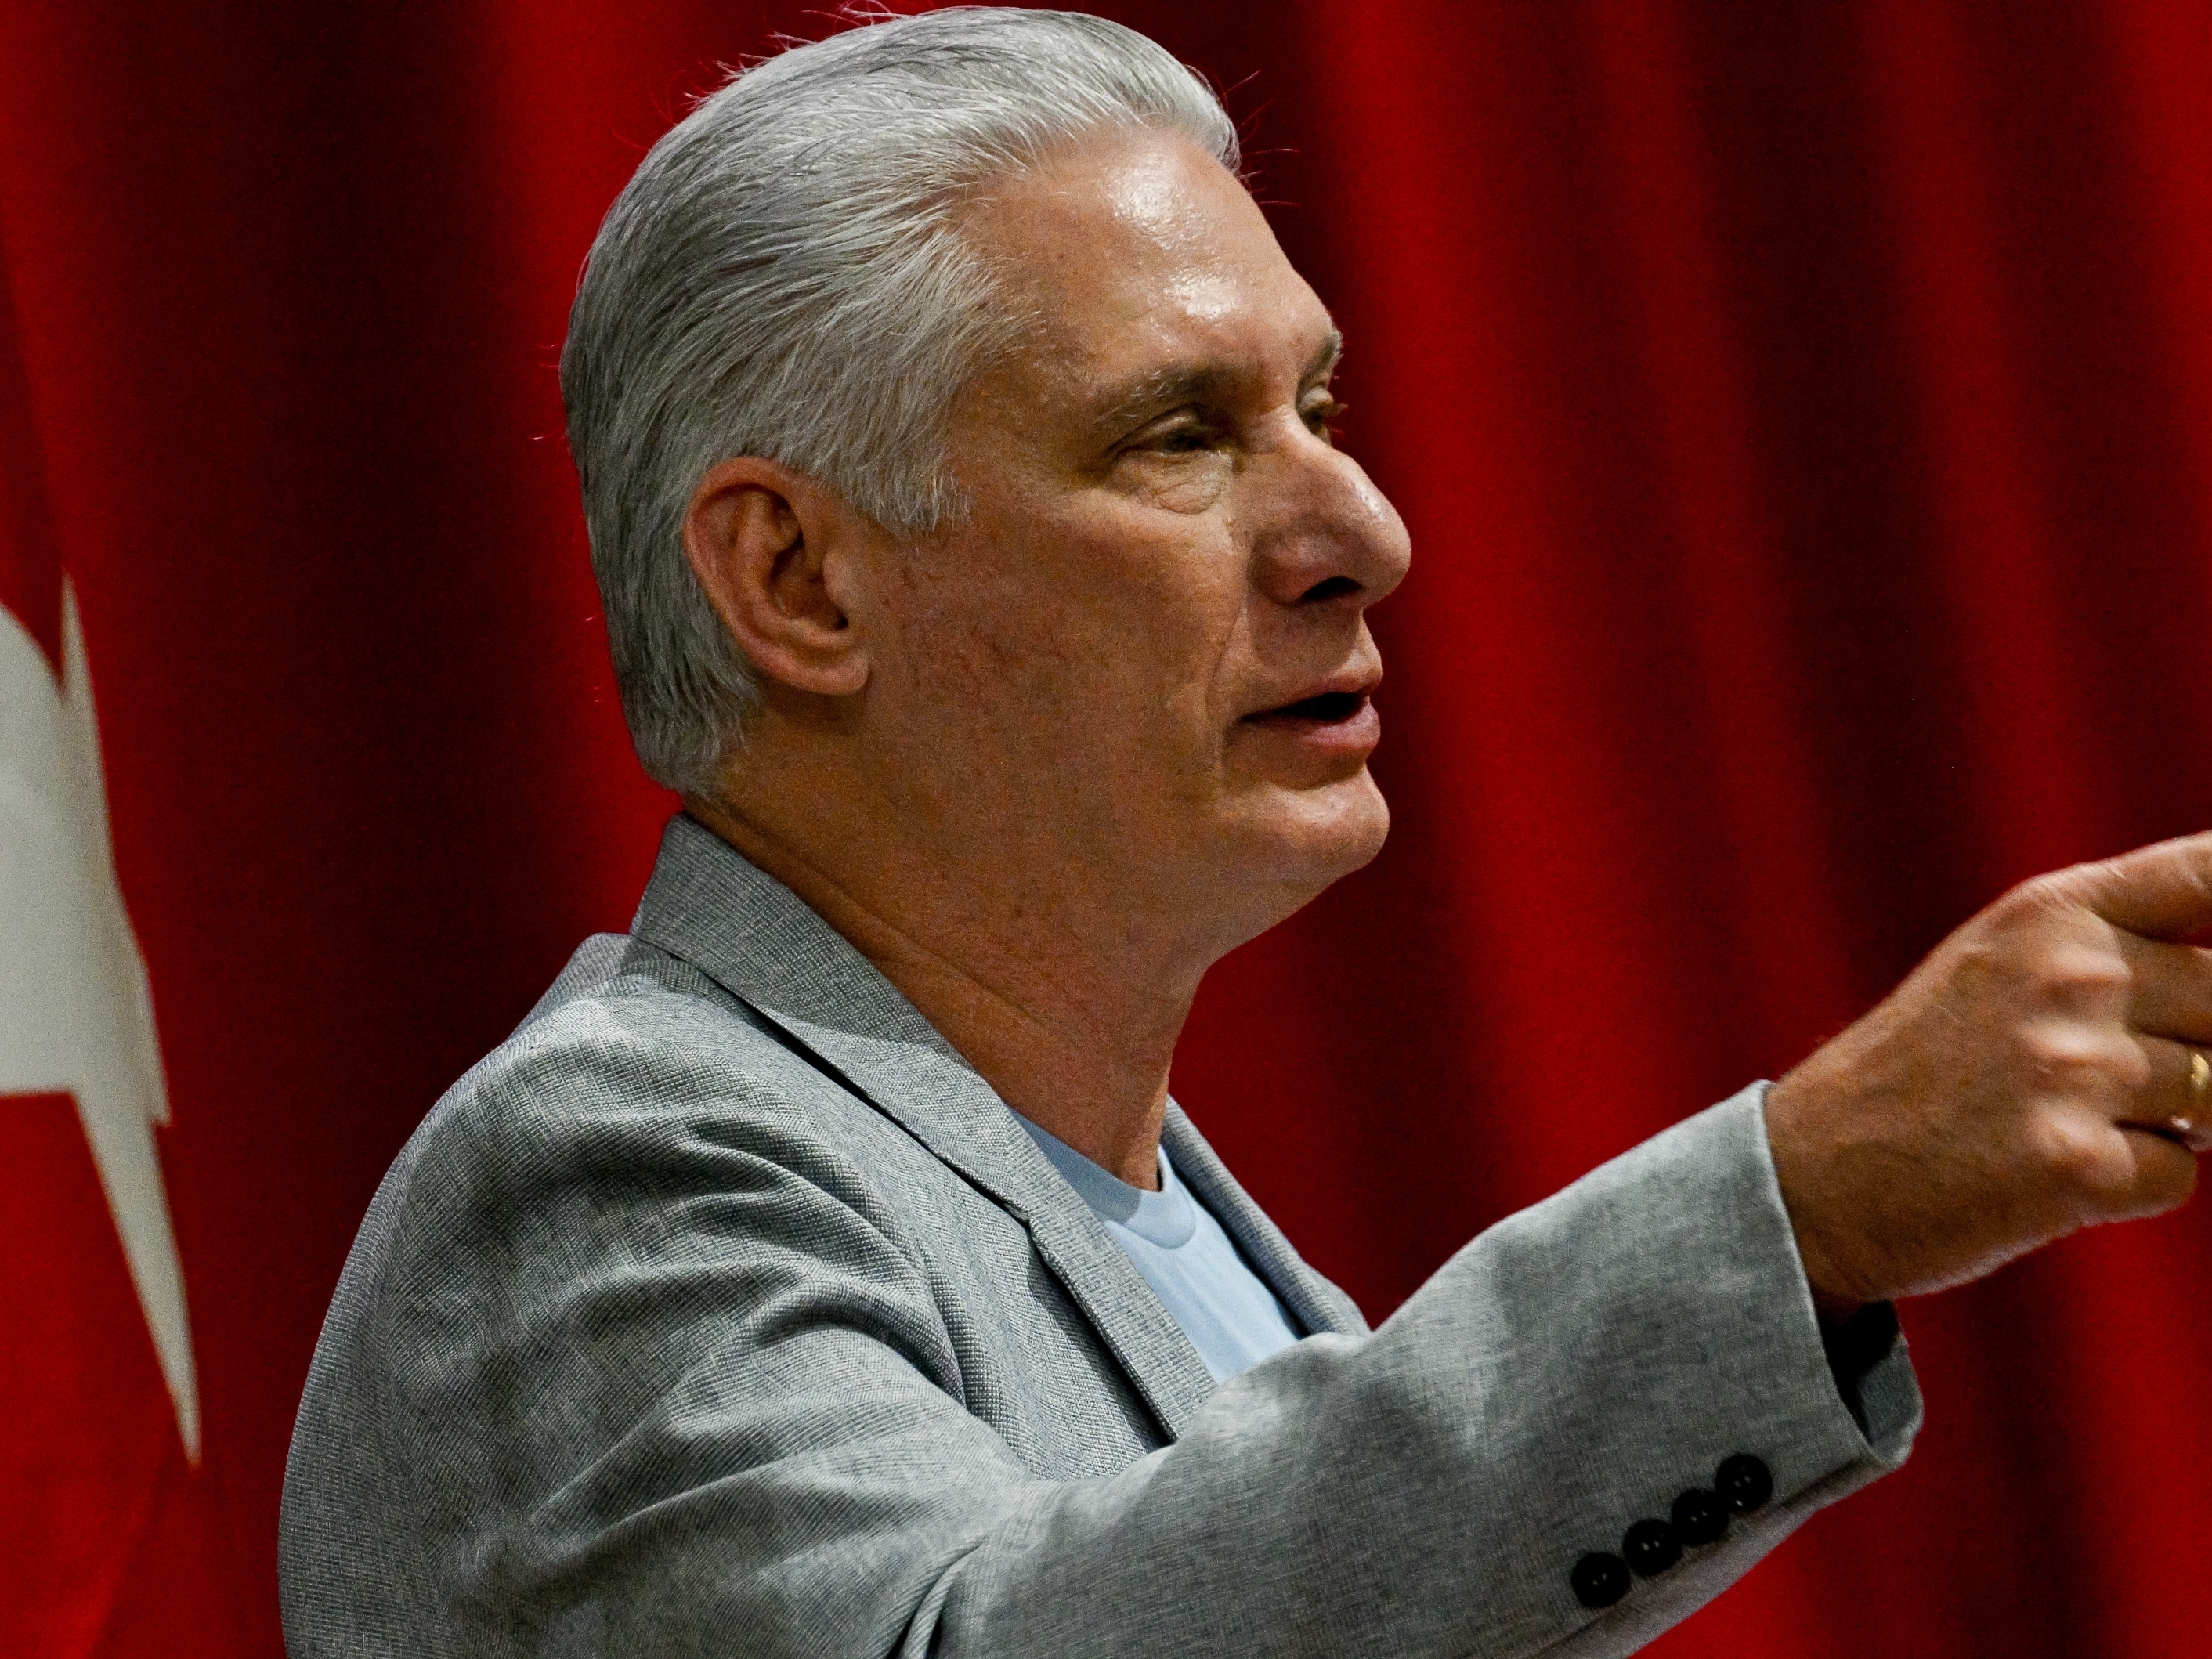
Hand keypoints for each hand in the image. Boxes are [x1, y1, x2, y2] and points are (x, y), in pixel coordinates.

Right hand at [1765, 831, 2211, 1309]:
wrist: (1814, 1170)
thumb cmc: (1925, 1066)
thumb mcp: (2003, 961)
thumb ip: (2123, 940)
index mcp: (2051, 913)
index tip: (2206, 964)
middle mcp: (2069, 976)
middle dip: (2201, 1046)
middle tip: (2110, 1073)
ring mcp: (2073, 1070)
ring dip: (2167, 1122)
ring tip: (2067, 1118)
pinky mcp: (2076, 1165)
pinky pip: (2177, 1175)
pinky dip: (2131, 1183)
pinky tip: (2050, 1170)